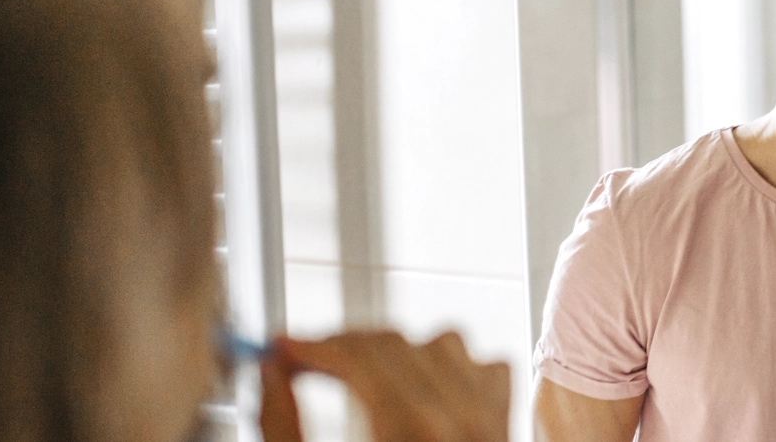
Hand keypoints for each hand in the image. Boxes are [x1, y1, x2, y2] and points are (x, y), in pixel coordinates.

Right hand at [260, 330, 511, 441]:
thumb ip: (282, 426)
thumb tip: (270, 373)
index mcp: (410, 434)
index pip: (355, 357)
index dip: (310, 346)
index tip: (281, 349)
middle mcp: (460, 422)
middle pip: (393, 344)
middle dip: (343, 345)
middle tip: (305, 360)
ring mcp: (491, 424)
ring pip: (445, 343)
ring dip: (398, 350)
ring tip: (358, 374)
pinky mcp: (505, 430)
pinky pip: (485, 367)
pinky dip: (452, 366)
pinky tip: (419, 388)